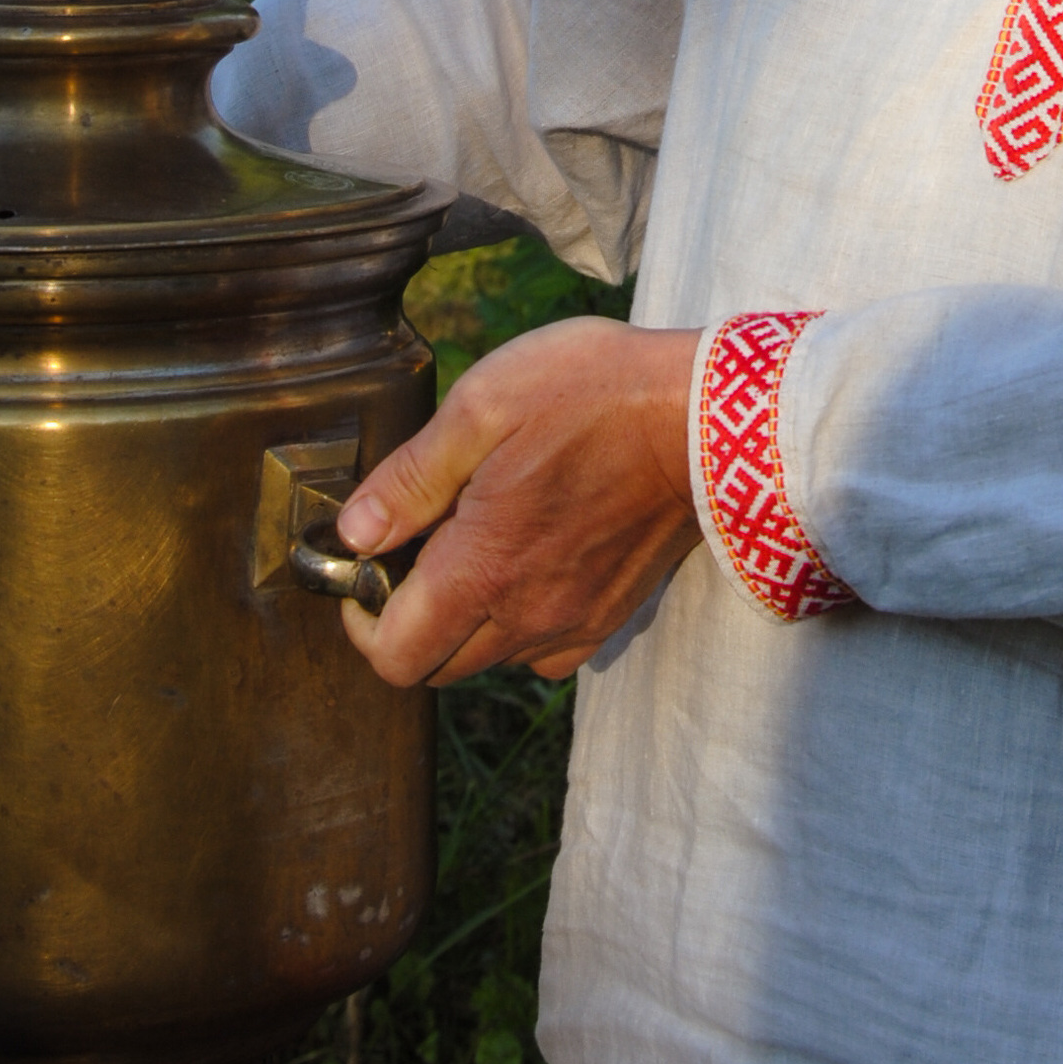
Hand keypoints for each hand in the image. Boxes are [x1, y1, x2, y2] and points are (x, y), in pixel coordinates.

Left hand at [334, 316, 702, 686]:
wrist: (709, 419)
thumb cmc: (595, 396)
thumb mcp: (481, 407)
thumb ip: (410, 478)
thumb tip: (353, 532)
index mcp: (481, 571)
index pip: (394, 657)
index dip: (363, 622)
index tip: (368, 569)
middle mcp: (526, 616)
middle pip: (436, 667)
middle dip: (409, 620)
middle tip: (420, 546)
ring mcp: (575, 621)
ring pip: (491, 659)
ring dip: (465, 622)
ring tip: (477, 545)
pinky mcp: (614, 614)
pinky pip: (546, 652)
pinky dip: (521, 625)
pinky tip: (530, 561)